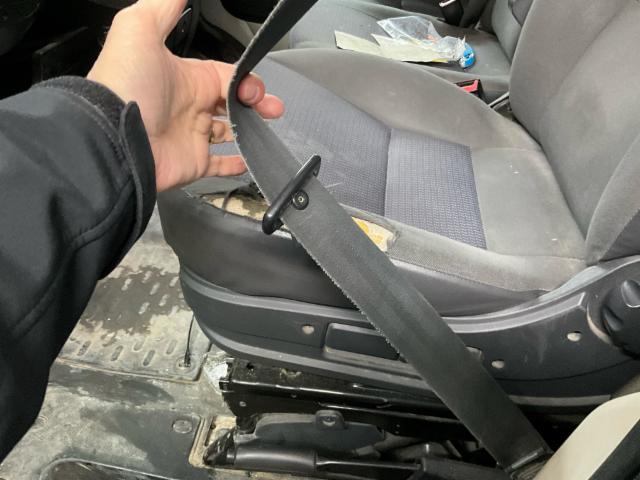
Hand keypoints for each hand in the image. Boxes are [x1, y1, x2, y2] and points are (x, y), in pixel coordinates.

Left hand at [87, 0, 283, 191]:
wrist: (112, 136)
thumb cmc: (125, 83)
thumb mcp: (139, 28)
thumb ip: (163, 7)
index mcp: (184, 77)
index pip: (225, 74)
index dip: (245, 79)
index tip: (255, 89)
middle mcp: (189, 106)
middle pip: (232, 102)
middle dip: (256, 102)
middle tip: (273, 109)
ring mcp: (191, 135)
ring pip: (229, 131)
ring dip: (250, 128)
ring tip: (268, 126)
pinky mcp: (192, 163)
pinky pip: (217, 165)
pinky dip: (234, 163)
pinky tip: (248, 159)